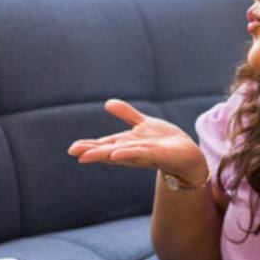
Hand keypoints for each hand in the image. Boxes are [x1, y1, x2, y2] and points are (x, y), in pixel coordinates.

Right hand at [67, 99, 207, 181]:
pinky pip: (140, 154)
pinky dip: (128, 153)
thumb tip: (108, 103)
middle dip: (92, 152)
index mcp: (125, 144)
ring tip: (88, 156)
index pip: (104, 145)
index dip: (88, 146)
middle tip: (74, 152)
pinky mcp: (157, 155)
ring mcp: (143, 155)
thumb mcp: (143, 123)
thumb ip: (127, 114)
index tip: (72, 149)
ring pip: (121, 154)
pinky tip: (116, 154)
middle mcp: (131, 152)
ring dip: (105, 155)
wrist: (187, 154)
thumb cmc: (163, 142)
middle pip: (108, 151)